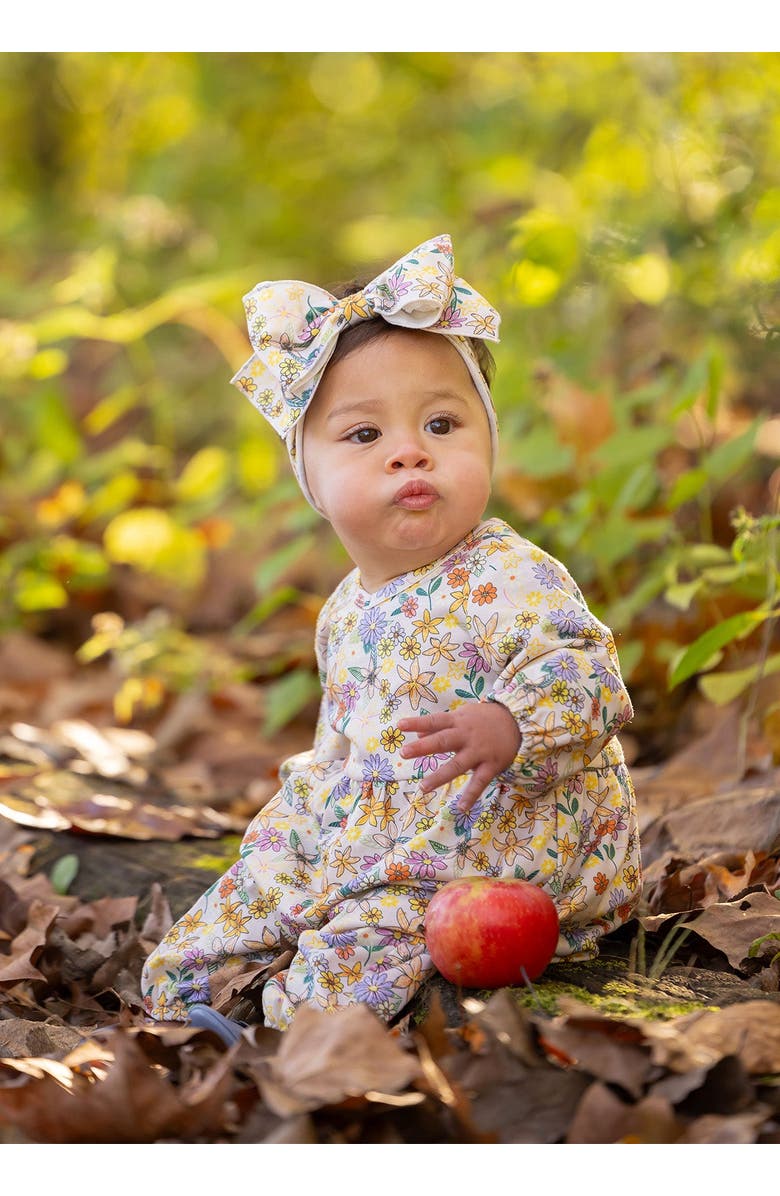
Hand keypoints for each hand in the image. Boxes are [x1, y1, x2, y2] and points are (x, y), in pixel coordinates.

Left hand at [397, 701, 521, 813]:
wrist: (517, 721)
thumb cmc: (483, 719)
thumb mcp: (462, 716)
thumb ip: (440, 725)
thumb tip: (418, 732)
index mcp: (458, 721)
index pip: (434, 721)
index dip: (417, 723)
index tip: (399, 726)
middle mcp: (466, 735)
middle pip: (443, 741)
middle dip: (423, 747)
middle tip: (404, 752)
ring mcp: (479, 751)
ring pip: (458, 765)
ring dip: (440, 777)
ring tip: (423, 788)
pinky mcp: (491, 765)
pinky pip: (480, 782)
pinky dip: (471, 795)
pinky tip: (460, 808)